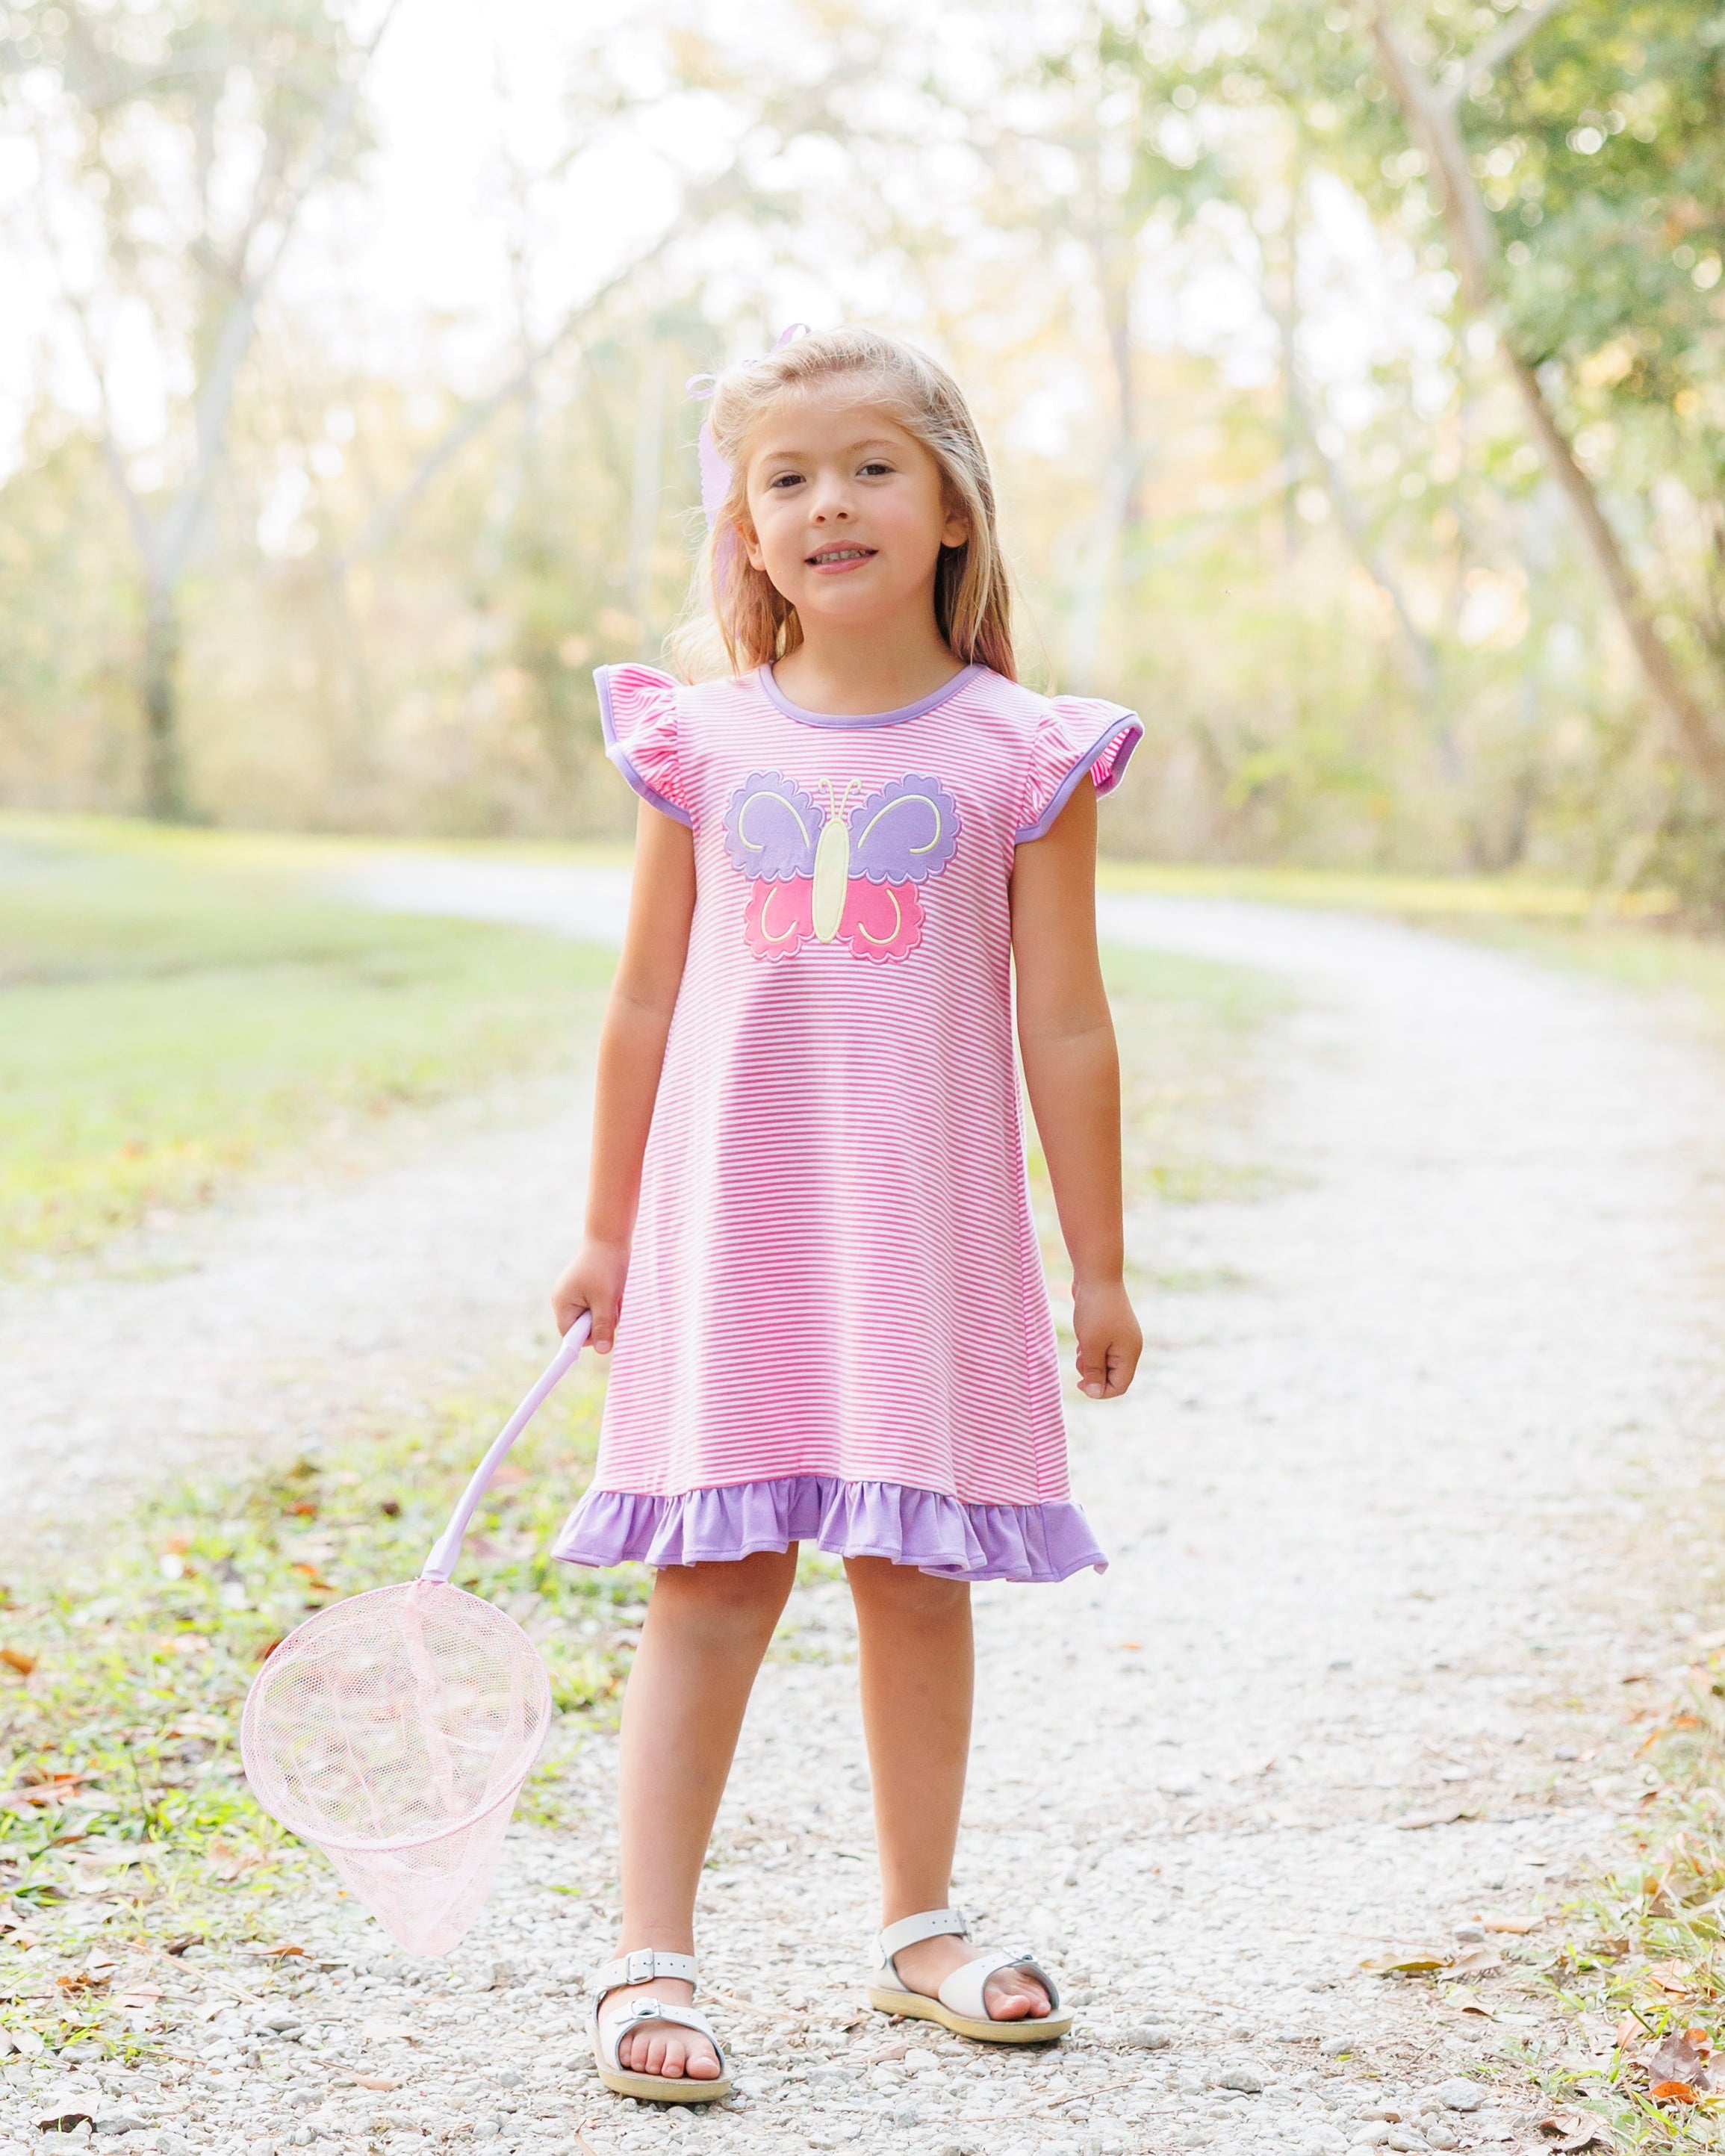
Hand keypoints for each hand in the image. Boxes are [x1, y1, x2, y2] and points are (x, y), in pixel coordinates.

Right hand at [551, 1237, 629, 1352]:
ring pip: (594, 1317)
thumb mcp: (606, 1300)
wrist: (610, 1238)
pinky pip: (598, 1307)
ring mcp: (575, 1294)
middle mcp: (564, 1300)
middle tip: (613, 1305)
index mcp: (562, 1303)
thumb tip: (602, 1351)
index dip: (587, 1338)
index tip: (604, 1334)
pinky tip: (615, 1290)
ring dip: (609, 1311)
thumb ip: (603, 1326)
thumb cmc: (606, 1267)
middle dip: (602, 1321)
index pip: (570, 1335)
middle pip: (583, 1327)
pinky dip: (609, 1303)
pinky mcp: (586, 1290)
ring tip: (616, 1294)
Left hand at [1073, 1276, 1140, 1398]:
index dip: (1100, 1391)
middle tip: (1079, 1359)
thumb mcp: (1091, 1345)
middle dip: (1093, 1374)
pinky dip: (1090, 1349)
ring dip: (1090, 1361)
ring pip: (1105, 1363)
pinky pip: (1102, 1349)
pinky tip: (1082, 1338)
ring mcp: (1121, 1337)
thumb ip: (1094, 1371)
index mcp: (1130, 1354)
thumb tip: (1095, 1392)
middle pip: (1113, 1376)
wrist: (1096, 1276)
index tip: (1080, 1383)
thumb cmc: (1095, 1311)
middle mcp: (1129, 1347)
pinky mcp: (1112, 1328)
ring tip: (1080, 1347)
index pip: (1120, 1386)